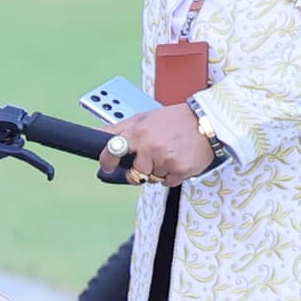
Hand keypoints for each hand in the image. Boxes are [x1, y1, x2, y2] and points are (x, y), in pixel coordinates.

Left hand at [97, 103, 212, 186]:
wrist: (207, 122)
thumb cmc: (174, 119)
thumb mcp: (142, 118)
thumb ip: (117, 129)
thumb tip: (94, 133)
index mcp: (138, 133)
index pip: (112, 150)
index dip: (107, 161)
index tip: (107, 166)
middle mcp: (150, 147)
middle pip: (134, 173)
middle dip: (139, 169)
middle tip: (149, 158)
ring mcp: (166, 160)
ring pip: (152, 178)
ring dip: (157, 171)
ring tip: (167, 154)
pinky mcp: (180, 170)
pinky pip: (168, 182)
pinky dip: (171, 175)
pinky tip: (177, 160)